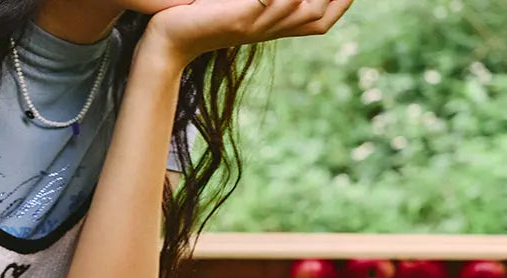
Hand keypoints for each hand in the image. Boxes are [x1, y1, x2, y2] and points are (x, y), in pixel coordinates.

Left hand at [140, 0, 353, 65]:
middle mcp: (271, 30)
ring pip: (304, 6)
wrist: (168, 40)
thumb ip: (265, 2)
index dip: (342, 2)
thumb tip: (275, 0)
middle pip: (319, 13)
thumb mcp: (242, 8)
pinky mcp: (239, 19)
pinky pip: (274, 0)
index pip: (323, 21)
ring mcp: (257, 26)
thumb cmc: (201, 19)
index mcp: (275, 28)